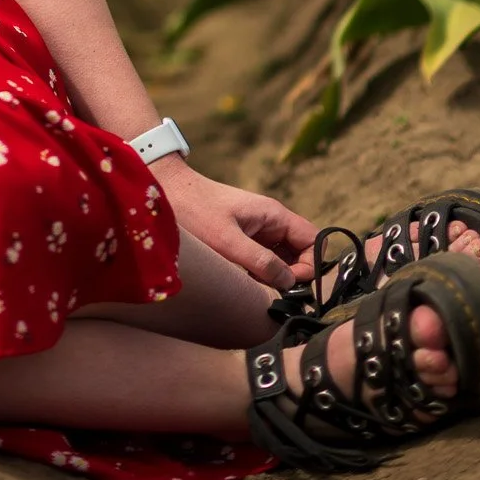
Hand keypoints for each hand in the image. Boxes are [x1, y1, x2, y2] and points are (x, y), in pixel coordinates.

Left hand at [152, 156, 316, 291]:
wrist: (166, 191)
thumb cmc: (195, 212)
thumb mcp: (227, 241)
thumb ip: (260, 261)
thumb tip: (289, 281)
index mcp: (274, 215)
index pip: (313, 240)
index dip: (310, 264)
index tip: (291, 282)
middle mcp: (270, 221)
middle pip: (300, 252)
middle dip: (293, 274)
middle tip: (272, 288)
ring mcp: (258, 229)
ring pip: (282, 258)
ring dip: (276, 275)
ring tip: (255, 283)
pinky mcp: (243, 238)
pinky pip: (264, 259)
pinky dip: (261, 272)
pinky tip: (245, 279)